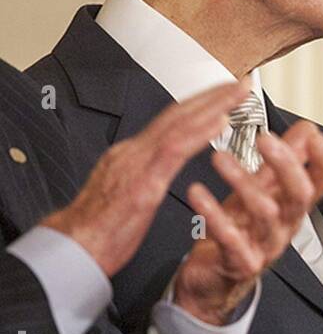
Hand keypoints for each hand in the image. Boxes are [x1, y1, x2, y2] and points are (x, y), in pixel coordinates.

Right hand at [42, 80, 249, 276]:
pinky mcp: (142, 184)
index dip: (198, 105)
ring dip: (214, 104)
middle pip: (178, 114)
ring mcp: (136, 164)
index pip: (170, 121)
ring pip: (180, 123)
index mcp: (130, 156)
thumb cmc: (98, 232)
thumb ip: (143, 176)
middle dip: (211, 95)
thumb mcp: (125, 195)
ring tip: (239, 92)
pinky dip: (200, 131)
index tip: (222, 94)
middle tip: (240, 82)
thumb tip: (157, 168)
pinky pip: (175, 149)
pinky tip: (220, 120)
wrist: (71, 251)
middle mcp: (133, 152)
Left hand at [171, 121, 322, 324]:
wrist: (213, 279)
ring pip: (265, 213)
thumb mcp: (262, 192)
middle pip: (300, 194)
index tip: (309, 132)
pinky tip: (197, 193)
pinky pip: (230, 238)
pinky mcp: (241, 262)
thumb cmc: (238, 232)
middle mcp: (285, 225)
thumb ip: (282, 162)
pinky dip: (213, 213)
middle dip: (286, 164)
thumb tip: (304, 132)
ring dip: (243, 181)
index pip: (321, 181)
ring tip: (219, 158)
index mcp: (293, 206)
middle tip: (265, 138)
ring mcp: (265, 245)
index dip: (322, 157)